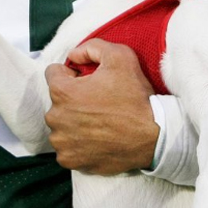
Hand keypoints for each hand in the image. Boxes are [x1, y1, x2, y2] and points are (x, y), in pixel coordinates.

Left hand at [43, 40, 158, 173]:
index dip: (73, 74)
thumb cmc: (136, 97)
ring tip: (99, 123)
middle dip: (73, 100)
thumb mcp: (120, 56)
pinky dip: (78, 144)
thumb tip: (73, 55)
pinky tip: (97, 139)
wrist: (154, 137)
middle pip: (57, 101)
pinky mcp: (70, 160)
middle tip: (98, 103)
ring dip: (74, 122)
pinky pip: (67, 147)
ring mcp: (62, 142)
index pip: (54, 73)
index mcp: (62, 92)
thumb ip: (91, 47)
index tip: (89, 82)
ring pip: (61, 125)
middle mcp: (55, 118)